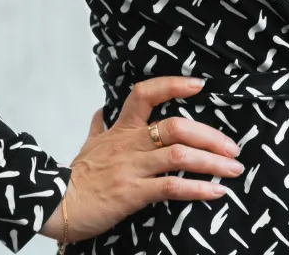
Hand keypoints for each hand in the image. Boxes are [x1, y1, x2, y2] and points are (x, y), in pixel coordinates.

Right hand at [40, 76, 243, 244]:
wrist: (55, 204)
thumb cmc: (75, 176)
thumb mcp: (87, 145)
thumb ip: (98, 127)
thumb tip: (100, 111)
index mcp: (121, 129)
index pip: (145, 94)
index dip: (173, 85)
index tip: (199, 85)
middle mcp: (130, 144)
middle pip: (176, 127)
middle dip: (210, 136)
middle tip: (232, 147)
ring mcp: (132, 167)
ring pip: (179, 156)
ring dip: (213, 163)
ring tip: (234, 169)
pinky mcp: (132, 193)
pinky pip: (171, 187)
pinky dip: (198, 189)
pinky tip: (216, 192)